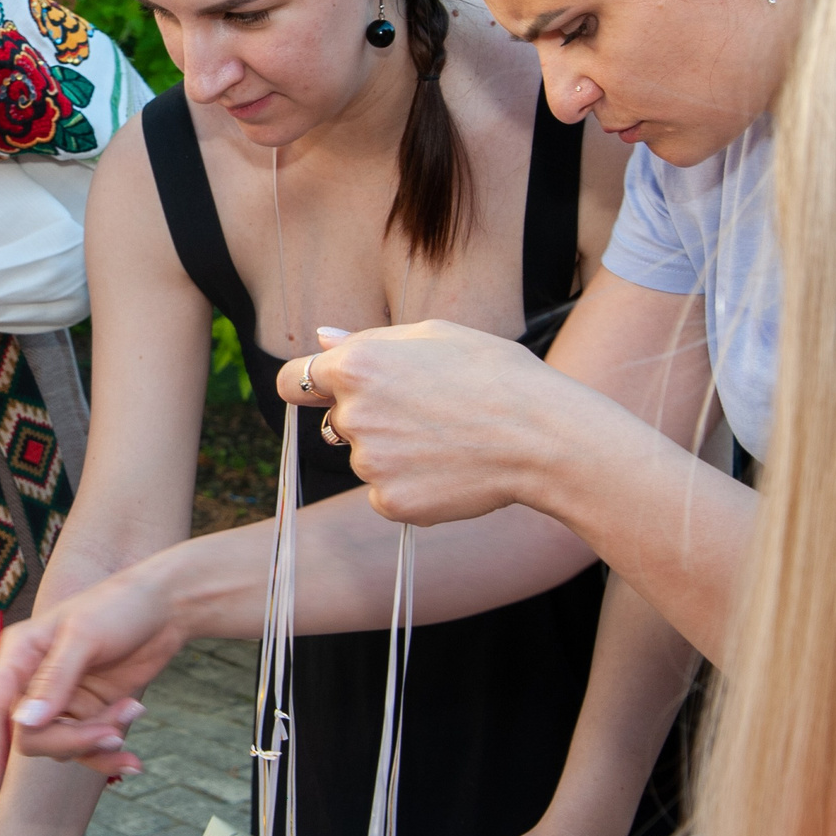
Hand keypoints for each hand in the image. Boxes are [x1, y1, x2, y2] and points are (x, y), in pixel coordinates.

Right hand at [0, 557, 177, 795]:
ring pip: (61, 747)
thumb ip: (54, 679)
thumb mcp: (84, 636)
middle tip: (112, 732)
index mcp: (18, 655)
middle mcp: (32, 681)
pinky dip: (109, 756)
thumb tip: (23, 723)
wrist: (165, 608)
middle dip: (72, 740)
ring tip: (133, 710)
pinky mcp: (88, 714)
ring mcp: (61, 701)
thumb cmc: (118, 606)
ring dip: (98, 741)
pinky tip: (134, 759)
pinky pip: (87, 751)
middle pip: (29, 736)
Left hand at [278, 319, 564, 526]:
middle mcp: (352, 415)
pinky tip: (450, 470)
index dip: (310, 386)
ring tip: (448, 440)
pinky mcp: (390, 501)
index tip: (327, 393)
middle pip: (334, 422)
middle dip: (365, 419)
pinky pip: (385, 494)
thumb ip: (367, 340)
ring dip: (392, 454)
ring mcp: (369, 463)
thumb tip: (322, 340)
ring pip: (365, 459)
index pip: (292, 381)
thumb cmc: (495, 375)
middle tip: (424, 414)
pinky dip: (410, 487)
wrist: (543, 436)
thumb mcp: (434, 334)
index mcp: (355, 366)